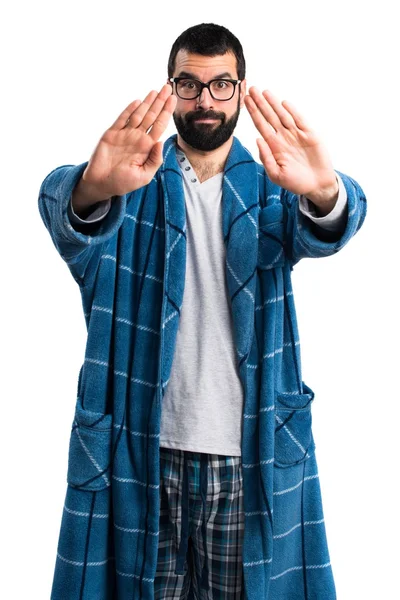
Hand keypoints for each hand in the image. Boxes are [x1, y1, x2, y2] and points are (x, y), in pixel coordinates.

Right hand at [78, 84, 176, 201]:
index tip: (173, 99)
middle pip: (151, 116)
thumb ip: (154, 160)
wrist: (102, 184)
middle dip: (160, 101)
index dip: (167, 112)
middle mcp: (137, 137)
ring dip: (147, 102)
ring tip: (155, 90)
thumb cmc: (123, 182)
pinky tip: (138, 102)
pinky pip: (122, 119)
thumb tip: (160, 142)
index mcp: (147, 147)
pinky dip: (129, 110)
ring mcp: (124, 134)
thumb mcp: (144, 176)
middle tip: (167, 86)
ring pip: (138, 114)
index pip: (160, 125)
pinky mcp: (111, 134)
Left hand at [244, 88, 338, 211]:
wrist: (317, 185)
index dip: (254, 113)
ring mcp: (296, 134)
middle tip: (252, 89)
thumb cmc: (295, 182)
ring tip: (265, 92)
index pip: (261, 125)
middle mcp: (283, 137)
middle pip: (270, 116)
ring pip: (283, 115)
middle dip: (260, 103)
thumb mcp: (276, 174)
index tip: (246, 101)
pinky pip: (299, 120)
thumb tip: (257, 139)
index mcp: (274, 146)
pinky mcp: (310, 134)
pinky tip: (284, 103)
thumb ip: (266, 158)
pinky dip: (292, 111)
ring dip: (274, 104)